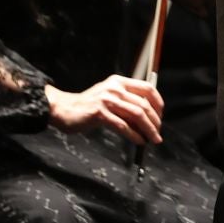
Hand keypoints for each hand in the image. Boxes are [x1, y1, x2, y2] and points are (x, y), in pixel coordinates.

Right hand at [46, 75, 164, 144]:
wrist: (63, 109)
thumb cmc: (86, 106)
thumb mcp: (108, 96)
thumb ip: (125, 102)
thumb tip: (146, 118)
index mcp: (119, 82)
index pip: (147, 88)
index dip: (158, 102)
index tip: (160, 115)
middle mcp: (115, 88)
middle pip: (144, 104)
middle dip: (155, 121)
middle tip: (158, 132)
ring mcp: (107, 100)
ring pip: (136, 115)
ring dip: (148, 129)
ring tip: (153, 139)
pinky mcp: (100, 113)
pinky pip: (123, 126)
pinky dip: (134, 135)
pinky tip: (139, 141)